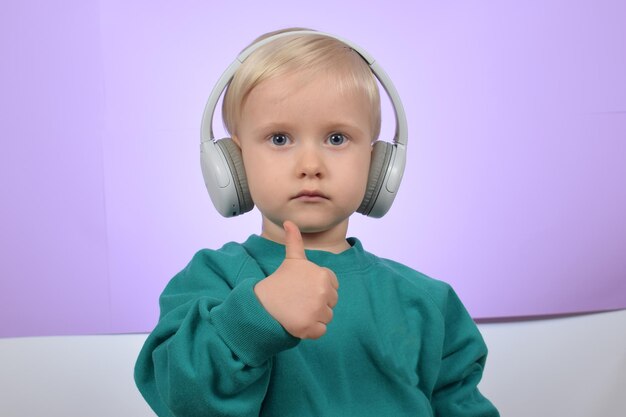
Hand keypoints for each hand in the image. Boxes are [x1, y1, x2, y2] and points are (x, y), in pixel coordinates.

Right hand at [254, 221, 338, 338]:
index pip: (332, 286)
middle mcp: (324, 292)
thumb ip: (295, 241)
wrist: (262, 304)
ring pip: (327, 317)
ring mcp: (318, 311)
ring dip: (314, 316)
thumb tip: (289, 221)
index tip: (304, 288)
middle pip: (331, 302)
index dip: (319, 289)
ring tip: (297, 310)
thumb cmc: (279, 281)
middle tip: (299, 300)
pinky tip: (298, 321)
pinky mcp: (311, 328)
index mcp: (323, 275)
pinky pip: (321, 331)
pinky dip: (311, 330)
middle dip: (318, 303)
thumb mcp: (291, 260)